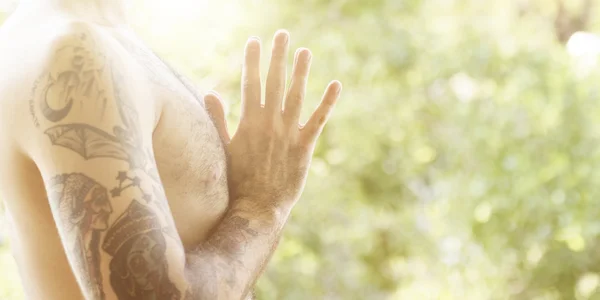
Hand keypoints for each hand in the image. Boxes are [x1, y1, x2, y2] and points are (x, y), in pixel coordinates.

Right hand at [204, 30, 341, 212]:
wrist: (257, 207)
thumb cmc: (237, 179)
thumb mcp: (223, 147)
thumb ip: (218, 119)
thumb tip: (210, 92)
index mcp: (249, 121)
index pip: (251, 82)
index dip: (253, 60)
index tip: (255, 40)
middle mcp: (270, 122)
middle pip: (275, 82)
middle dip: (278, 56)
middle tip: (282, 34)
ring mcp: (288, 133)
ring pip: (297, 95)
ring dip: (301, 71)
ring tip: (304, 51)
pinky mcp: (305, 145)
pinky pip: (319, 119)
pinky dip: (327, 101)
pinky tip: (336, 84)